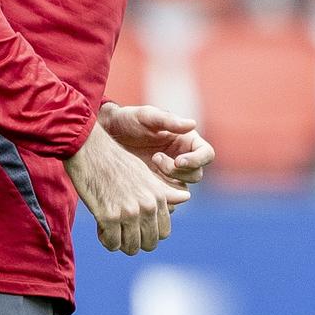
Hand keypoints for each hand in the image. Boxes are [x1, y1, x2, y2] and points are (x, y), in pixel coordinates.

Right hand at [67, 117, 188, 254]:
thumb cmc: (116, 162)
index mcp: (158, 197)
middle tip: (122, 233)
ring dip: (120, 243)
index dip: (149, 234)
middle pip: (149, 243)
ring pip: (131, 247)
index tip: (136, 228)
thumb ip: (165, 191)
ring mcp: (128, 213)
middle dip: (136, 242)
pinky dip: (106, 241)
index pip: (164, 232)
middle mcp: (147, 206)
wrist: (91, 152)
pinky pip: (112, 244)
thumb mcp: (145, 175)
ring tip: (111, 231)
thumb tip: (186, 197)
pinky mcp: (108, 217)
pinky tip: (101, 228)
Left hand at [99, 101, 214, 187]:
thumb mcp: (146, 116)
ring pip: (182, 189)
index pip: (206, 154)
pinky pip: (165, 198)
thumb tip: (193, 124)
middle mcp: (182, 158)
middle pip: (196, 174)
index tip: (178, 160)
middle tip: (155, 159)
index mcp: (187, 141)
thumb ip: (168, 120)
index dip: (197, 160)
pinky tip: (141, 184)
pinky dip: (157, 196)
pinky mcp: (155, 186)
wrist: (108, 134)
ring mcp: (169, 174)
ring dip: (168, 184)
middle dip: (178, 171)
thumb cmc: (128, 120)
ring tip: (147, 168)